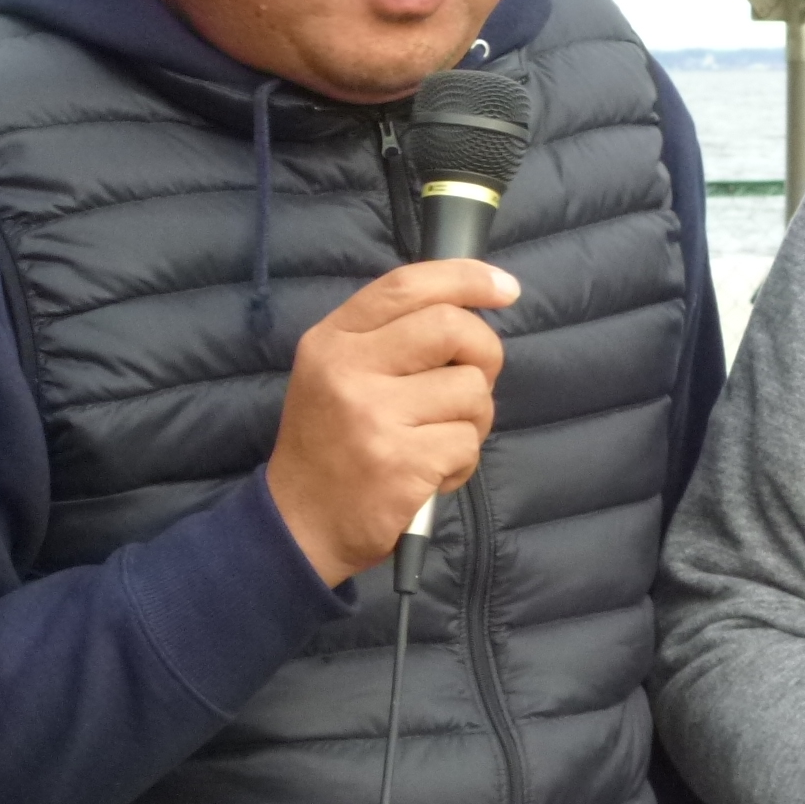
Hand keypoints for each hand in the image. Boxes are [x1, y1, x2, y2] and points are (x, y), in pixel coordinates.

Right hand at [266, 259, 518, 584]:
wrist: (300, 525)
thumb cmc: (332, 444)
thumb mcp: (338, 374)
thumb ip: (392, 337)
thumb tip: (473, 306)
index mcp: (333, 340)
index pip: (407, 286)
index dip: (465, 278)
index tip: (505, 287)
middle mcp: (349, 370)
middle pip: (452, 328)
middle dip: (484, 352)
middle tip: (474, 381)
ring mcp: (375, 416)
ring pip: (471, 391)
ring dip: (473, 418)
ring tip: (437, 440)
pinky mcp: (402, 462)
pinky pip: (468, 442)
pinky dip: (462, 461)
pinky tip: (431, 474)